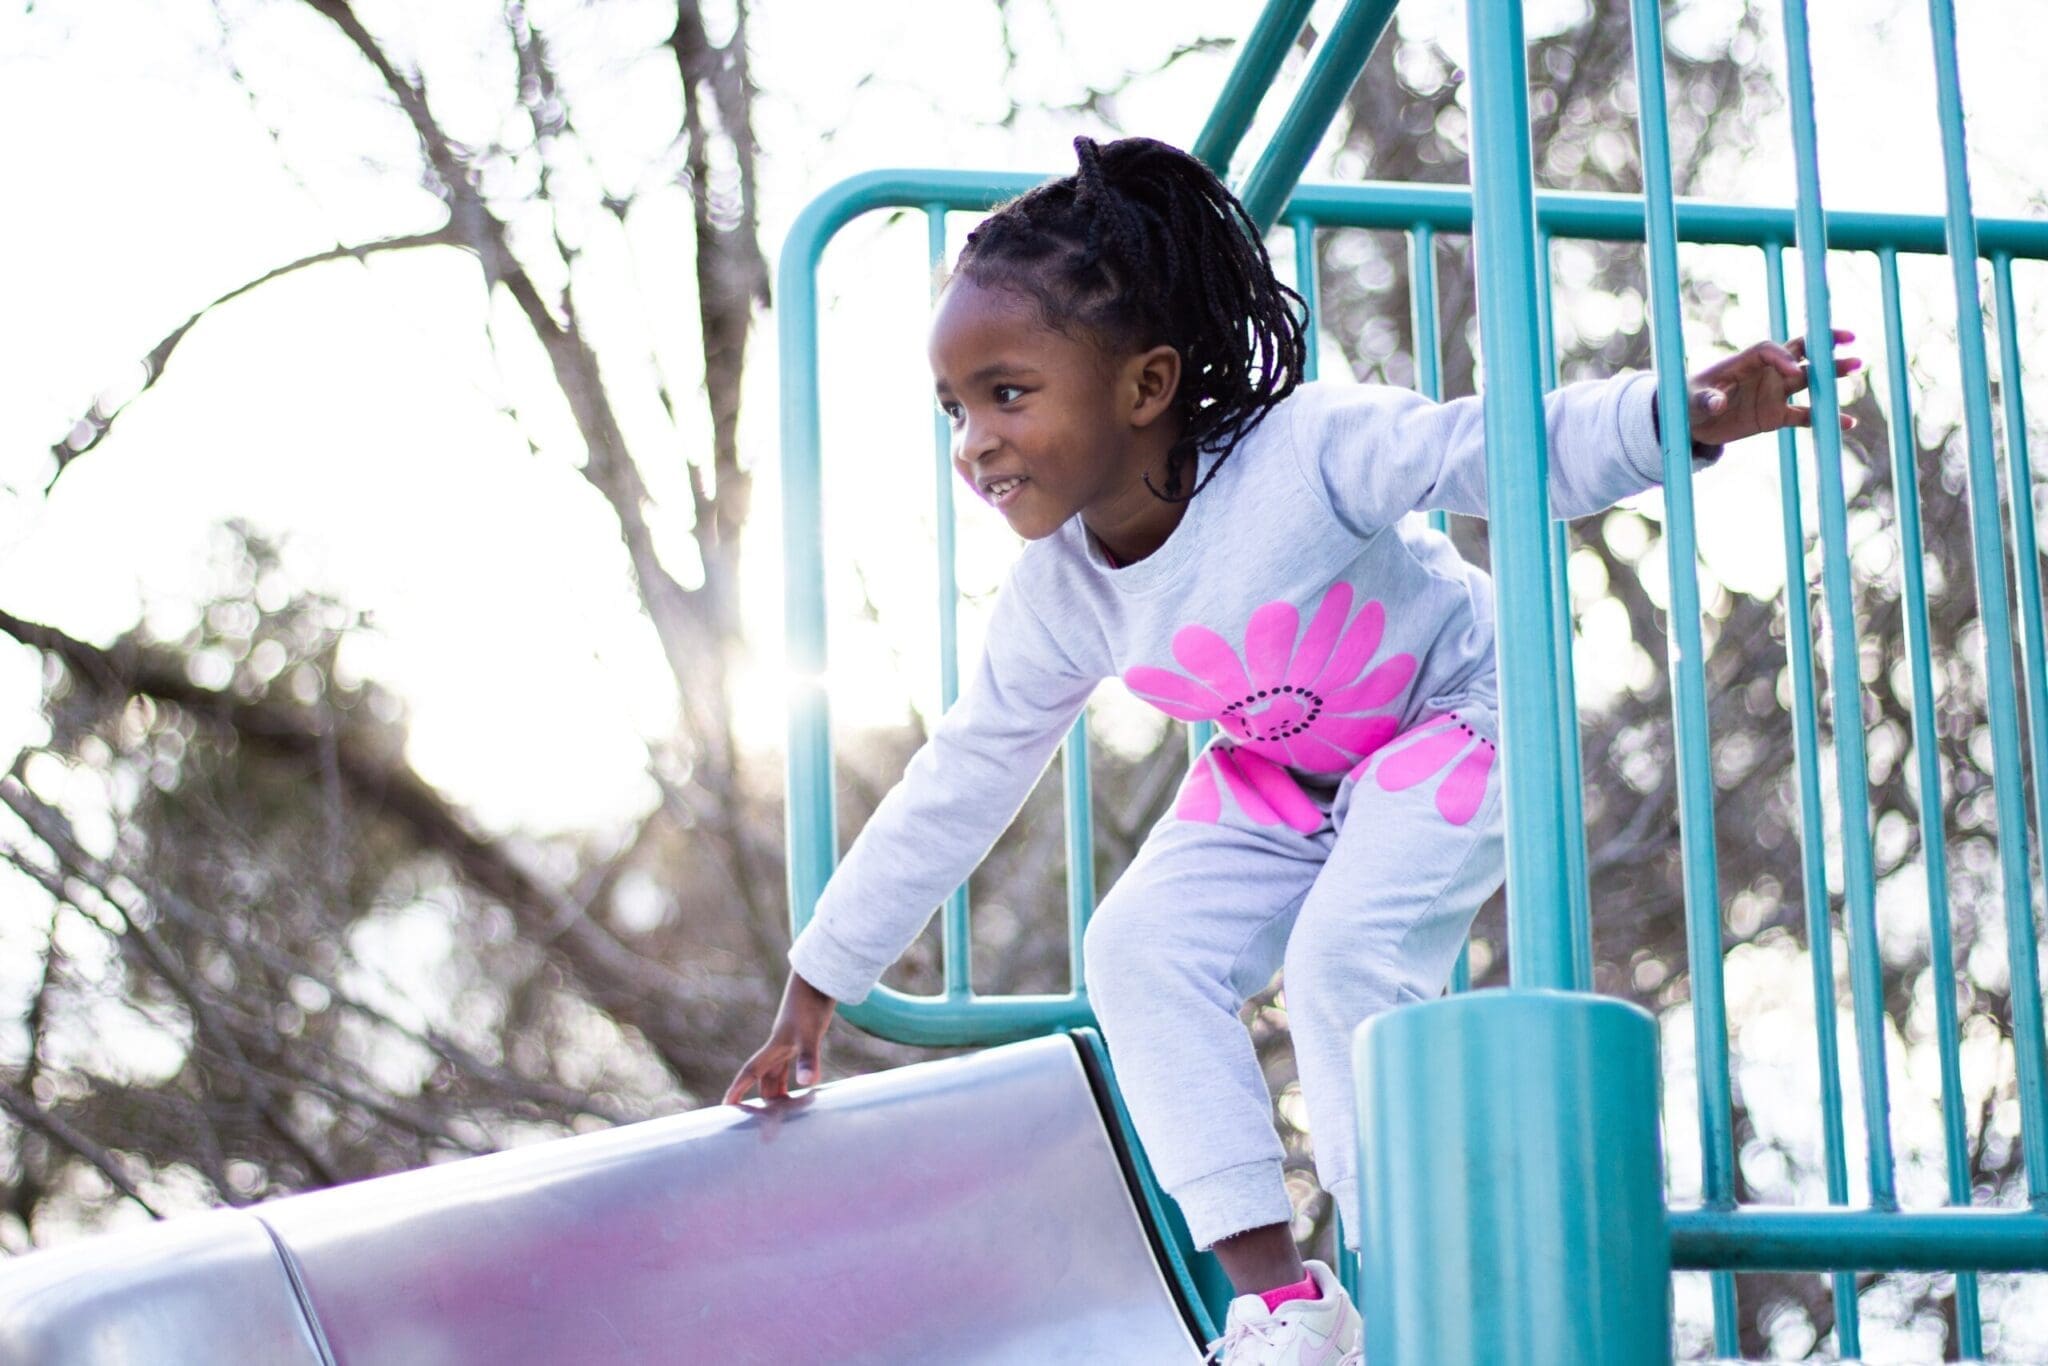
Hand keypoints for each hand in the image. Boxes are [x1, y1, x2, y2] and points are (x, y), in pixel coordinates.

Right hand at [723, 968, 837, 1103]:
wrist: (817, 977)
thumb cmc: (811, 1003)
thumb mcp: (810, 1034)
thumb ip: (808, 1058)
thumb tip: (807, 1083)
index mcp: (775, 1047)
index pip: (752, 1072)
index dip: (738, 1088)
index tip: (725, 1105)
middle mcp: (780, 1045)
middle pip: (765, 1076)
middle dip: (761, 1098)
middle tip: (760, 1121)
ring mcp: (792, 1039)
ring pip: (779, 1070)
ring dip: (779, 1088)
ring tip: (782, 1110)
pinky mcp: (805, 1034)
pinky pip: (794, 1060)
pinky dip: (795, 1073)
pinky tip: (804, 1080)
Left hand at [1682, 329, 1860, 446]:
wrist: (1691, 422)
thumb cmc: (1688, 401)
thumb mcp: (1692, 401)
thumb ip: (1706, 400)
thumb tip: (1716, 404)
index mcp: (1745, 361)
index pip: (1770, 351)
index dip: (1783, 358)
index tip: (1793, 372)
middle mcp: (1765, 373)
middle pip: (1799, 354)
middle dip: (1823, 349)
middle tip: (1850, 343)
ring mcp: (1774, 393)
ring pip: (1809, 381)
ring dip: (1832, 376)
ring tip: (1857, 369)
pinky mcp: (1776, 415)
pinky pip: (1805, 416)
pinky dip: (1824, 418)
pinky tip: (1847, 423)